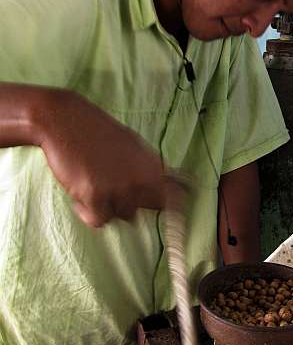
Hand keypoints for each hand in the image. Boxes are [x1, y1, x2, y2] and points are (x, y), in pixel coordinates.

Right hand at [40, 90, 166, 226]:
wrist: (65, 121)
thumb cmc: (99, 132)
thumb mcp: (134, 145)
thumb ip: (150, 169)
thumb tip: (173, 190)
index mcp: (153, 167)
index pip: (175, 200)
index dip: (174, 213)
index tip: (172, 223)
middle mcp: (141, 180)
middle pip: (143, 211)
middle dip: (128, 204)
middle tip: (111, 186)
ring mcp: (119, 189)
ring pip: (120, 216)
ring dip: (108, 207)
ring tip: (94, 185)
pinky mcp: (95, 196)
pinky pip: (98, 221)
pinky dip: (88, 213)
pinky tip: (82, 198)